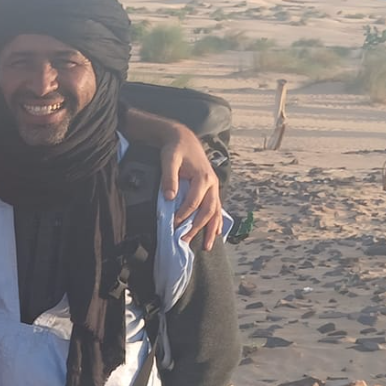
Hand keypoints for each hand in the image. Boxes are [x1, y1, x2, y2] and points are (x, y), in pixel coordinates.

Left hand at [158, 123, 222, 249]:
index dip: (183, 215)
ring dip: (211, 230)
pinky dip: (216, 222)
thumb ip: (169, 178)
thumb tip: (169, 197)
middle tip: (184, 241)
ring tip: (206, 247)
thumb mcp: (169, 159)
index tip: (173, 226)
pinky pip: (217, 208)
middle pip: (207, 210)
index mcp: (203, 177)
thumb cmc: (175, 149)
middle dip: (197, 228)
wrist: (184, 139)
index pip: (194, 202)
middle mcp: (212, 184)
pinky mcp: (212, 190)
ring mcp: (214, 187)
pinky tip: (216, 233)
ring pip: (215, 212)